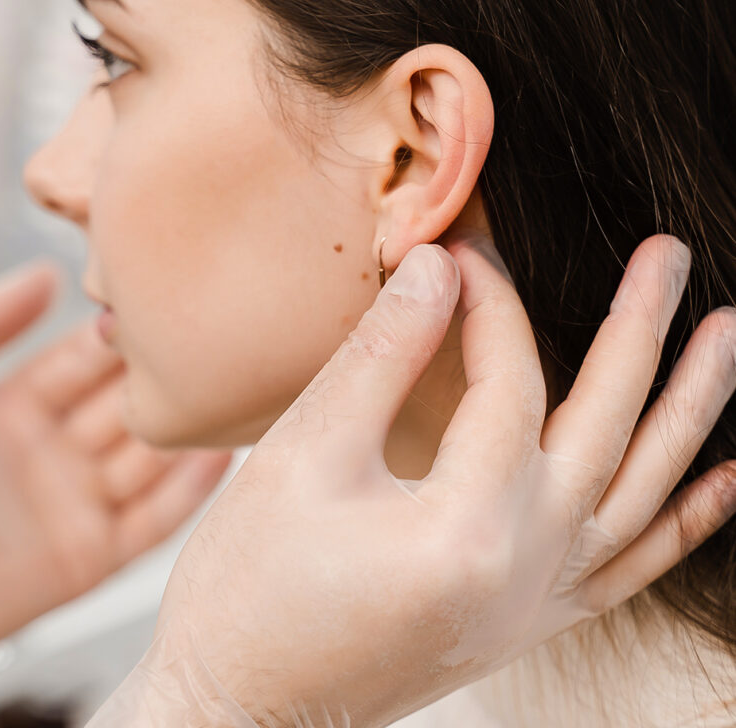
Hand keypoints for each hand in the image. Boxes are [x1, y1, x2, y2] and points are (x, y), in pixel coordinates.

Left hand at [0, 260, 231, 663]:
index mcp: (10, 411)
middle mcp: (49, 456)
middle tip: (206, 340)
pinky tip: (221, 454)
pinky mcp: (87, 560)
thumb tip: (46, 274)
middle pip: (123, 403)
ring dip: (185, 428)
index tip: (155, 301)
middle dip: (160, 374)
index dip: (113, 335)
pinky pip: (152, 521)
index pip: (81, 361)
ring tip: (229, 391)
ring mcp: (72, 506)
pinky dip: (190, 492)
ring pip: (148, 457)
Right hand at [89, 233, 735, 727]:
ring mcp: (540, 602)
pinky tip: (726, 478)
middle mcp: (528, 569)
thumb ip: (381, 354)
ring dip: (690, 409)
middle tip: (670, 254)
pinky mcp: (532, 620)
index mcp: (467, 526)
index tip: (463, 249)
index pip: (508, 380)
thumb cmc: (252, 587)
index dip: (489, 301)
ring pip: (646, 493)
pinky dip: (688, 519)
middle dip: (640, 327)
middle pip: (607, 424)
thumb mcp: (305, 456)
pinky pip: (634, 566)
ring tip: (728, 338)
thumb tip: (437, 267)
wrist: (244, 710)